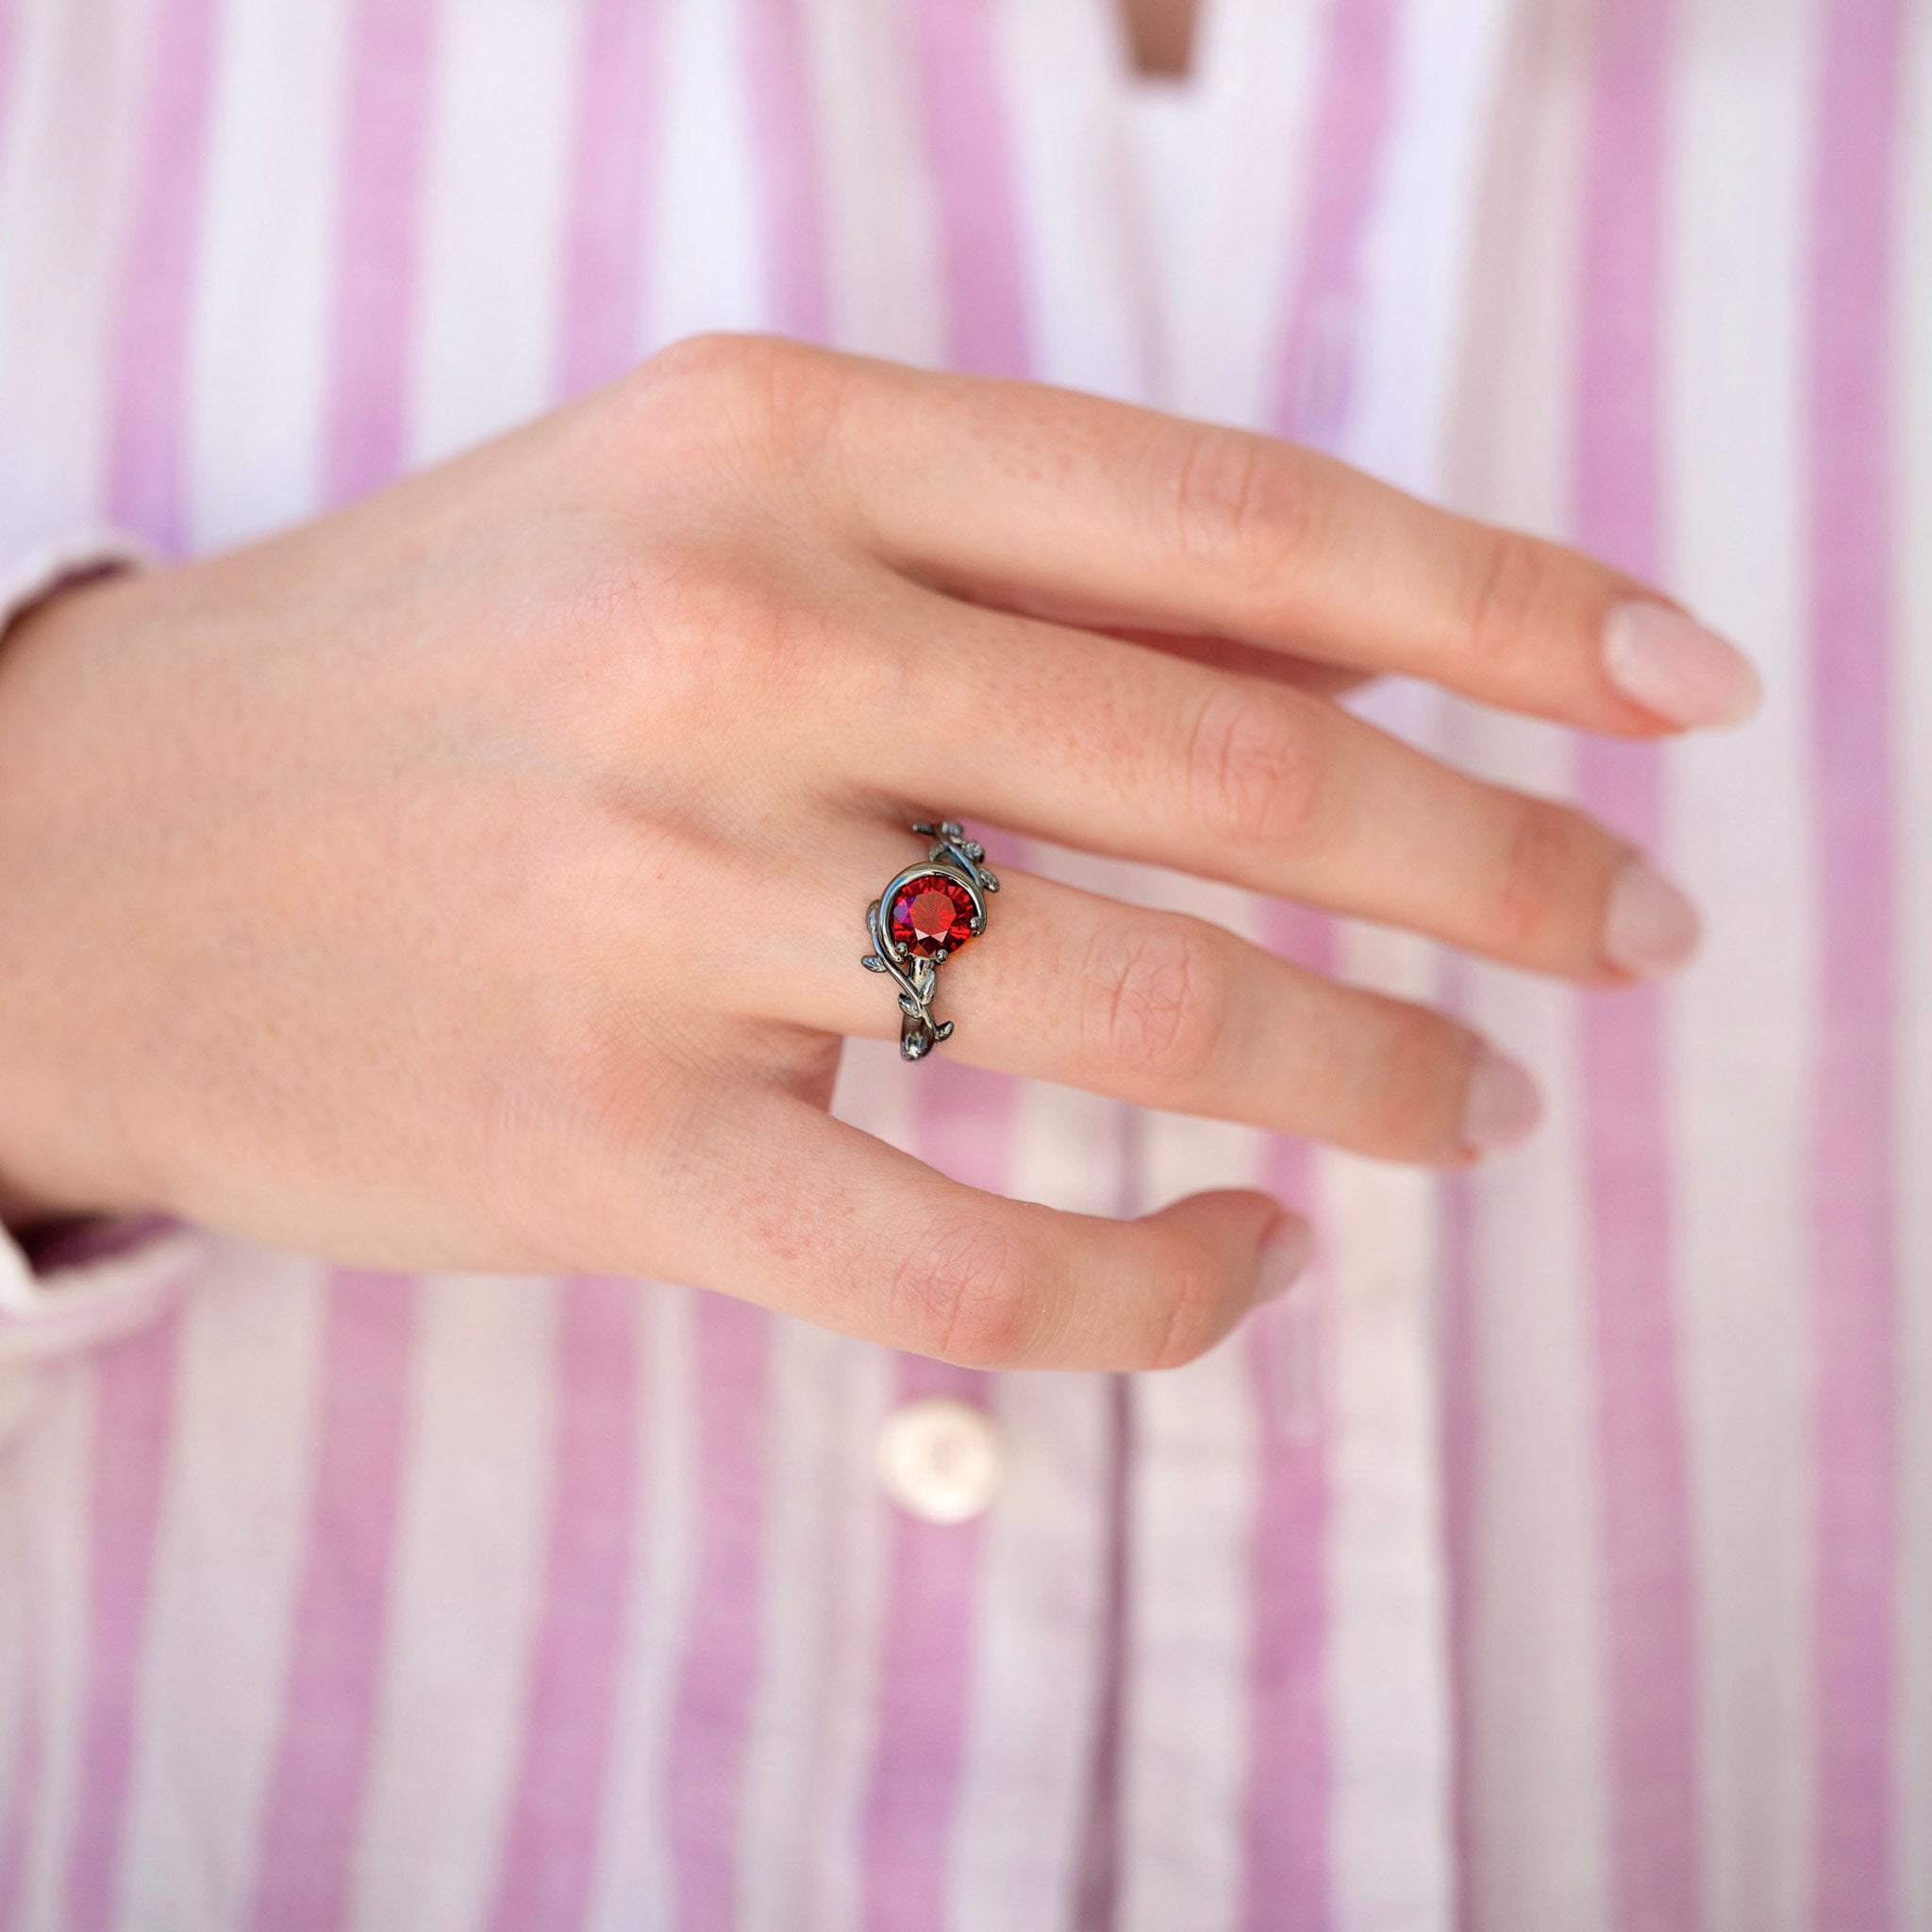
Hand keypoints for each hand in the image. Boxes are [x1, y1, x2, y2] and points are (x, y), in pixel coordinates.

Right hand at [0, 336, 1755, 1367]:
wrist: (94, 848)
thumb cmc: (449, 675)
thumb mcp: (709, 525)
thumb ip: (1018, 588)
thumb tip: (1358, 670)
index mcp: (779, 436)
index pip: (1241, 519)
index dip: (1508, 600)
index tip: (1685, 691)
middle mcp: (726, 638)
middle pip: (1240, 764)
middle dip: (1500, 863)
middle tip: (1639, 936)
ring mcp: (650, 896)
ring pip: (1133, 1005)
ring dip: (1369, 1074)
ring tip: (1481, 1114)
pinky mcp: (599, 1141)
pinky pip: (964, 1245)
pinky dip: (1160, 1283)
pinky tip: (1246, 1268)